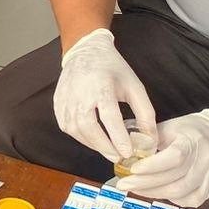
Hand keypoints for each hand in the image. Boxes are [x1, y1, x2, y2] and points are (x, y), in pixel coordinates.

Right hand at [53, 28, 156, 161]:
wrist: (86, 52)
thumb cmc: (113, 69)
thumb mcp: (135, 87)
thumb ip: (145, 113)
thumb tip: (150, 141)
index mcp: (101, 86)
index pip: (109, 116)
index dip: (118, 137)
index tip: (127, 152)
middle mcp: (80, 93)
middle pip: (88, 126)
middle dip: (104, 146)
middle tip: (117, 156)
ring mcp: (65, 98)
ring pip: (75, 129)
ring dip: (92, 144)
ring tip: (107, 150)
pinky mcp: (57, 103)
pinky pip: (66, 126)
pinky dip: (80, 137)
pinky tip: (92, 139)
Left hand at [120, 109, 208, 208]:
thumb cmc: (190, 129)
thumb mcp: (169, 126)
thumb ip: (149, 140)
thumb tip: (127, 152)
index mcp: (192, 141)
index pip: (174, 158)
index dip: (152, 166)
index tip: (132, 170)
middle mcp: (204, 160)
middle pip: (174, 179)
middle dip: (144, 184)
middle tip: (124, 184)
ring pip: (180, 193)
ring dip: (154, 194)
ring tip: (136, 189)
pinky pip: (190, 200)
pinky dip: (172, 199)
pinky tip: (159, 193)